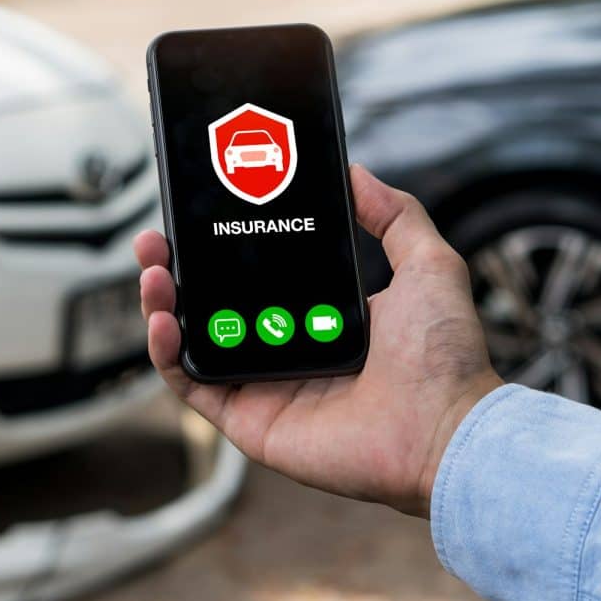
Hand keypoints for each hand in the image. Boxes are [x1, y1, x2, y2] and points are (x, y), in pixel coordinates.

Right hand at [135, 165, 501, 517]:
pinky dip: (166, 354)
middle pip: (211, 305)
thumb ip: (395, 215)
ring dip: (162, 304)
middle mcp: (284, 349)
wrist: (447, 429)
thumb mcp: (428, 263)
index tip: (199, 214)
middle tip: (156, 238)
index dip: (219, 247)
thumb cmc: (445, 358)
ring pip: (193, 341)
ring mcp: (262, 386)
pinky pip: (192, 385)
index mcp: (317, 315)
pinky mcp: (249, 421)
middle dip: (177, 268)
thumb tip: (356, 172)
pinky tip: (163, 320)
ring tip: (153, 269)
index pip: (252, 276)